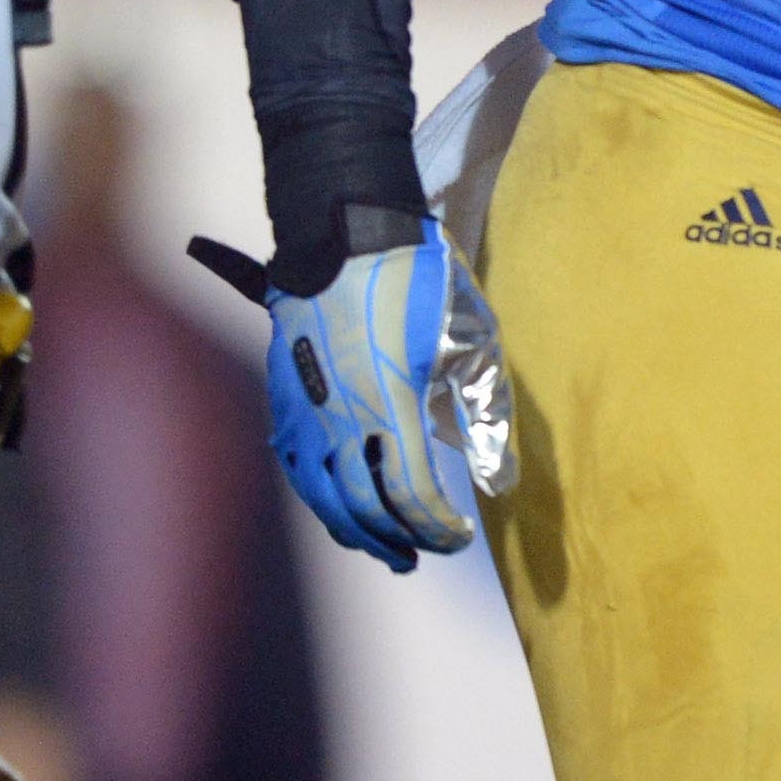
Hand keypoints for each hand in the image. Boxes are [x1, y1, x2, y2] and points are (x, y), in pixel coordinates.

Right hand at [192, 216, 516, 571]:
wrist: (341, 229)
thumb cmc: (413, 278)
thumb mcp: (465, 335)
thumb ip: (482, 407)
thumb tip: (500, 475)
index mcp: (391, 401)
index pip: (412, 496)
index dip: (438, 529)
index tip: (461, 536)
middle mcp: (339, 415)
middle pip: (364, 509)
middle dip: (400, 540)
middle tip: (426, 552)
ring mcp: (302, 409)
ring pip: (321, 497)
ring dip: (356, 531)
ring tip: (386, 547)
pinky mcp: (281, 398)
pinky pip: (295, 468)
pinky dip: (319, 499)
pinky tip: (341, 506)